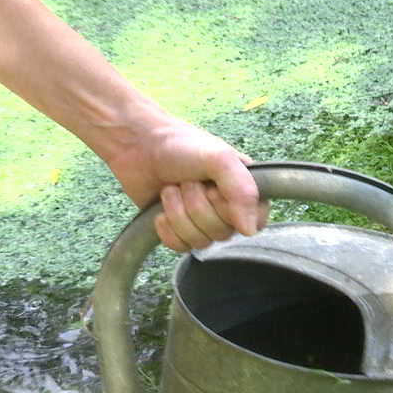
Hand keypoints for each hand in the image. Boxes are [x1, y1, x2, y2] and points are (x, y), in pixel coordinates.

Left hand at [104, 114, 269, 251]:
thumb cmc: (181, 145)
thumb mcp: (220, 159)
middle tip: (187, 182)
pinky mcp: (179, 230)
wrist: (137, 146)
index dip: (231, 210)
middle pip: (223, 233)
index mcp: (244, 189)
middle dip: (197, 206)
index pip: (254, 221)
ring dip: (179, 214)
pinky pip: (181, 247)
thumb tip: (250, 231)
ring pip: (201, 242)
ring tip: (171, 189)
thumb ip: (242, 191)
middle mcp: (227, 207)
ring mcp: (202, 221)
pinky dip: (167, 229)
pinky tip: (160, 210)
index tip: (214, 188)